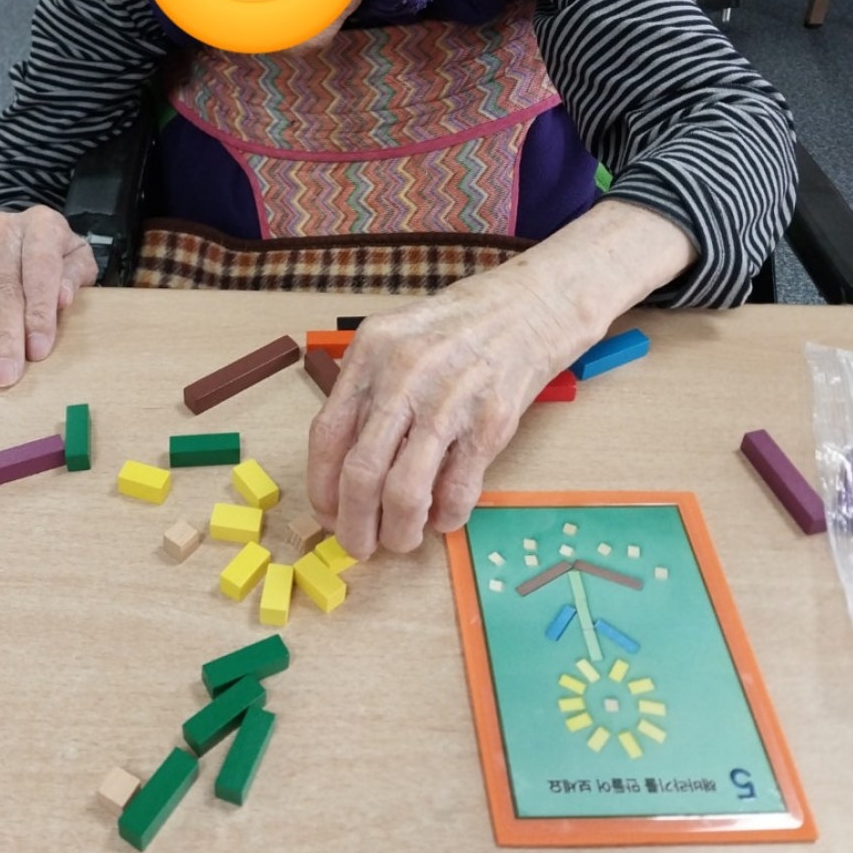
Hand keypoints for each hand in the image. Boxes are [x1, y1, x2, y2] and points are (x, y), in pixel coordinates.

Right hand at [0, 206, 96, 388]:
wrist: (13, 231)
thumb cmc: (50, 255)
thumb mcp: (75, 259)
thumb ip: (74, 276)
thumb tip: (63, 298)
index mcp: (42, 226)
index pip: (40, 271)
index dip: (39, 313)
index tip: (38, 350)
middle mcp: (2, 229)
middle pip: (4, 289)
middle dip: (5, 338)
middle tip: (6, 374)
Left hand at [305, 199, 696, 558]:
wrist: (531, 307)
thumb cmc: (459, 327)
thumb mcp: (398, 340)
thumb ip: (368, 392)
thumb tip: (343, 470)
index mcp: (370, 353)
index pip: (327, 435)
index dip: (322, 487)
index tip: (327, 514)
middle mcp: (403, 376)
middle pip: (361, 472)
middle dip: (354, 524)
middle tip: (359, 546)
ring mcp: (448, 401)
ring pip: (404, 491)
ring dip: (398, 531)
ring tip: (401, 540)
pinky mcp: (490, 424)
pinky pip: (457, 490)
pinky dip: (446, 516)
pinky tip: (444, 517)